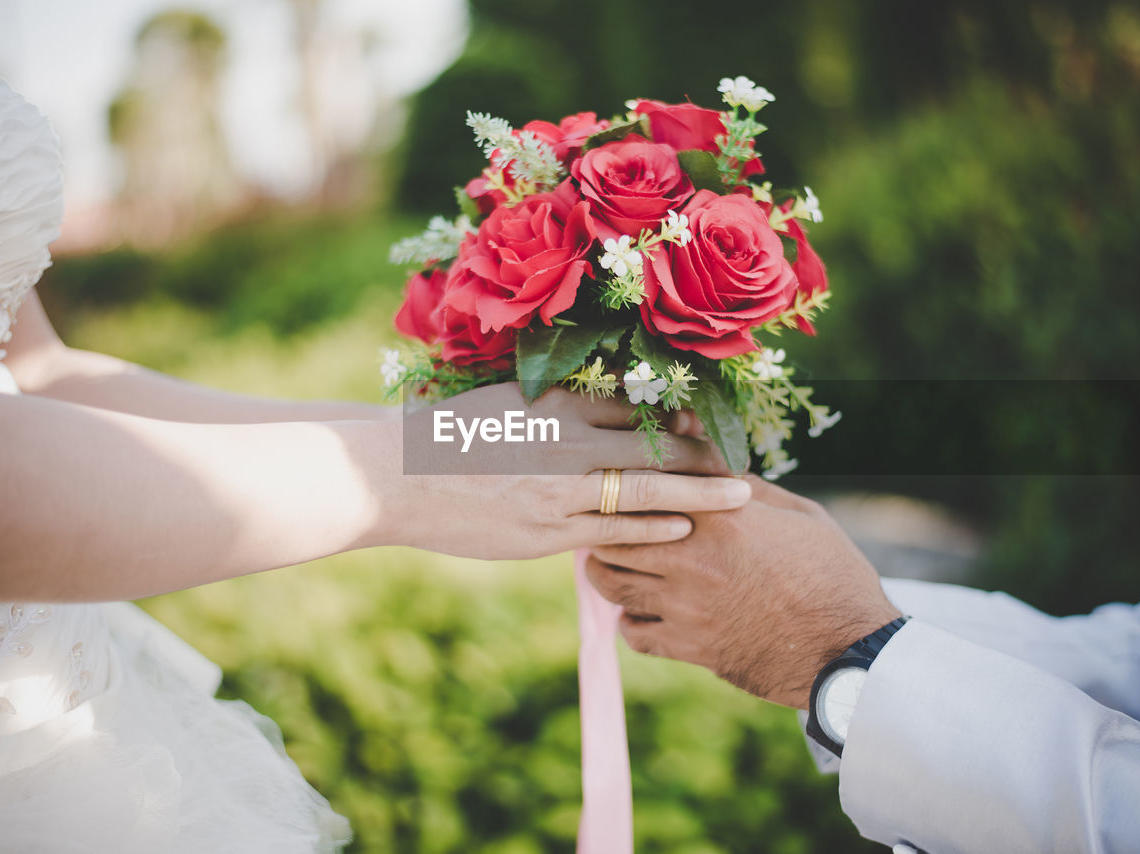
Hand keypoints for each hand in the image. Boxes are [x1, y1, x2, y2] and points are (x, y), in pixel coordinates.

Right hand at [385, 383, 750, 559]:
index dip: (679, 414)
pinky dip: (654, 528)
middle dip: (704, 453)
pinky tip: (684, 528)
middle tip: (744, 461)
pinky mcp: (546, 531)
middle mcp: (565, 440)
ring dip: (697, 493)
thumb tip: (606, 406)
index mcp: (555, 402)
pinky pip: (614, 531)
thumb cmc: (450, 436)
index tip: (710, 420)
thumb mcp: (508, 403)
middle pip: (655, 443)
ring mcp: (558, 488)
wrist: (395, 477)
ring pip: (645, 488)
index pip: (636, 406)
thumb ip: (558, 405)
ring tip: (739, 498)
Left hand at [584, 476, 900, 707]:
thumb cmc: (834, 575)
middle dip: (607, 523)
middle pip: (613, 531)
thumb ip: (751, 490)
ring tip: (616, 564)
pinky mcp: (688, 647)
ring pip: (610, 581)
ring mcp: (685, 605)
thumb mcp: (802, 515)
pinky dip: (630, 622)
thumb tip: (716, 470)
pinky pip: (632, 633)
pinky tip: (643, 613)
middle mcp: (693, 556)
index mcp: (723, 516)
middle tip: (610, 522)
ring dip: (607, 569)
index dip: (635, 479)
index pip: (652, 484)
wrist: (850, 649)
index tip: (633, 481)